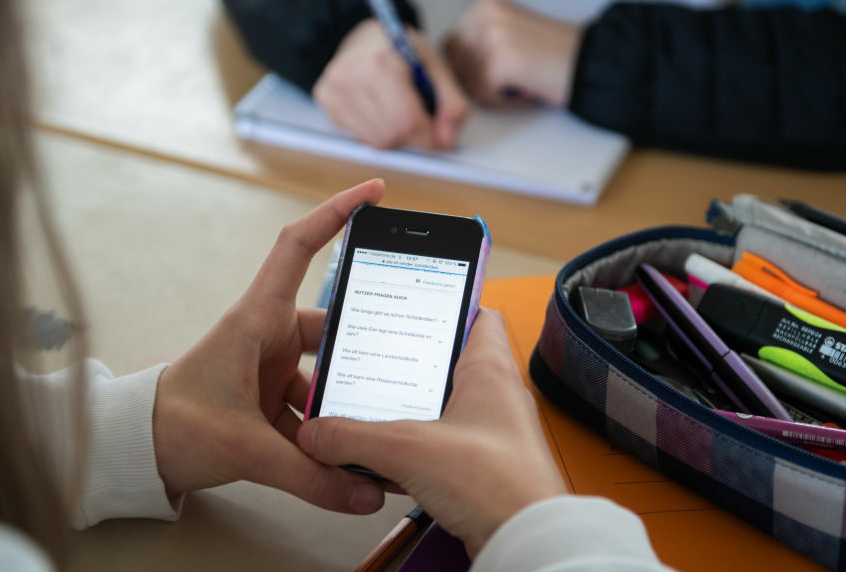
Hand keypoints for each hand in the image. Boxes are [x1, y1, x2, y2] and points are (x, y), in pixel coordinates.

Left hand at [151, 179, 386, 514]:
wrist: (136, 453)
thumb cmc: (172, 425)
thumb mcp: (244, 448)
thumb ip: (308, 474)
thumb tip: (367, 494)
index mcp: (255, 320)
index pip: (298, 248)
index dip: (336, 212)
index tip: (375, 193)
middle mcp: (267, 335)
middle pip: (332, 327)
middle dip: (367, 346)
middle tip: (408, 357)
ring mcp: (270, 366)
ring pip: (326, 374)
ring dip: (345, 403)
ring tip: (377, 429)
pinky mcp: (269, 396)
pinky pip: (312, 407)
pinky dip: (328, 431)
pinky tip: (349, 460)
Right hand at [296, 308, 567, 556]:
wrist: (528, 542)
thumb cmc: (498, 484)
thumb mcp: (407, 448)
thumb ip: (352, 436)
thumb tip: (317, 432)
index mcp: (489, 369)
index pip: (477, 314)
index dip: (446, 304)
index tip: (412, 304)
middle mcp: (496, 396)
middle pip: (449, 362)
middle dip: (409, 364)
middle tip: (376, 359)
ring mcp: (492, 433)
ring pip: (443, 408)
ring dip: (410, 411)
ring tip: (371, 407)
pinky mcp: (485, 468)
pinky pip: (444, 447)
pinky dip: (417, 450)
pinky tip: (389, 459)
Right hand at [313, 19, 469, 149]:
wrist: (364, 37)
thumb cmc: (401, 50)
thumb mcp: (435, 67)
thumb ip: (452, 105)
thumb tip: (446, 143)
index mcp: (380, 63)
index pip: (407, 121)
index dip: (430, 137)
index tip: (439, 137)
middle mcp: (350, 76)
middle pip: (391, 135)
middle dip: (413, 137)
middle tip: (419, 118)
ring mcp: (332, 90)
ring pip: (375, 142)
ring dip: (395, 137)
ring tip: (398, 111)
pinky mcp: (326, 102)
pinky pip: (360, 138)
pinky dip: (377, 132)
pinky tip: (380, 111)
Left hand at [444, 0, 581, 107]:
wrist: (593, 61)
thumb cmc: (554, 56)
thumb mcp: (510, 32)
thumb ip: (480, 40)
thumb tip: (451, 63)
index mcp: (485, 5)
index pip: (450, 46)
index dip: (470, 67)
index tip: (501, 69)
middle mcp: (484, 14)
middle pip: (455, 64)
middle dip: (478, 79)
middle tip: (514, 77)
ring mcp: (491, 36)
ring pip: (468, 82)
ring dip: (493, 91)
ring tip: (523, 80)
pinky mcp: (500, 60)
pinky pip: (483, 94)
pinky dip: (505, 100)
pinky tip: (527, 88)